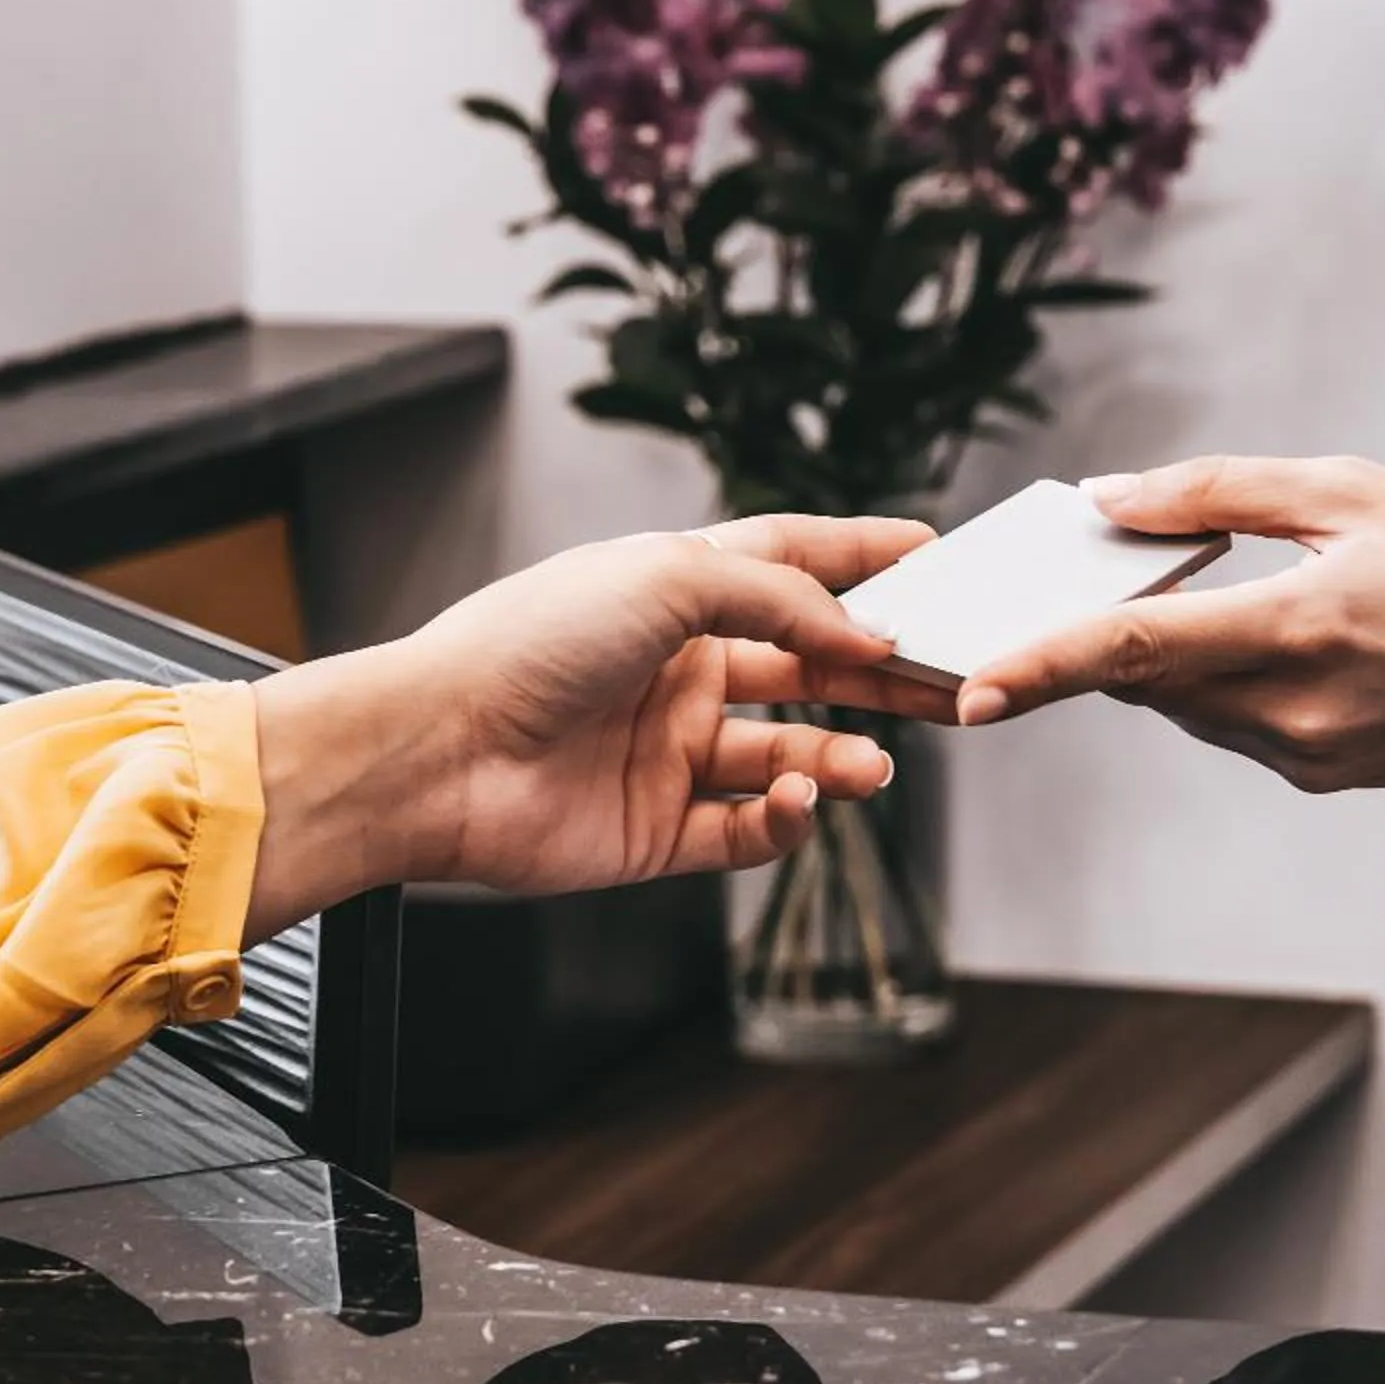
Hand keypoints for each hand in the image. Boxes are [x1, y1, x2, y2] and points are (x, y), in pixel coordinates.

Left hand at [245, 516, 945, 934]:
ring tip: (872, 767)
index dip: (858, 556)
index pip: (788, 562)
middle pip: (808, 666)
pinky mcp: (660, 829)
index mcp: (675, 593)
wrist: (438, 751)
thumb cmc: (528, 644)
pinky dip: (787, 819)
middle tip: (946, 682)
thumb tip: (864, 631)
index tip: (929, 554)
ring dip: (840, 760)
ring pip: (790, 756)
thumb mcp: (669, 578)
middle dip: (879, 674)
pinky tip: (799, 801)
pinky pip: (750, 829)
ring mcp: (670, 752)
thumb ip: (781, 597)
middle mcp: (678, 670)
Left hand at [961, 457, 1384, 792]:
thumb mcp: (1354, 489)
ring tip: (1183, 597)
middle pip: (1149, 688)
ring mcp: (1315, 756)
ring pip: (1189, 712)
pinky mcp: (1331, 777)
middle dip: (1099, 645)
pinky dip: (1221, 685)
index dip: (1044, 670)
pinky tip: (1261, 637)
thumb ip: (1219, 492)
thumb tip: (1108, 500)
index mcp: (1301, 628)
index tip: (974, 691)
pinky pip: (1238, 730)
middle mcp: (1300, 711)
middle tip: (1072, 589)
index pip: (1138, 654)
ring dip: (1167, 663)